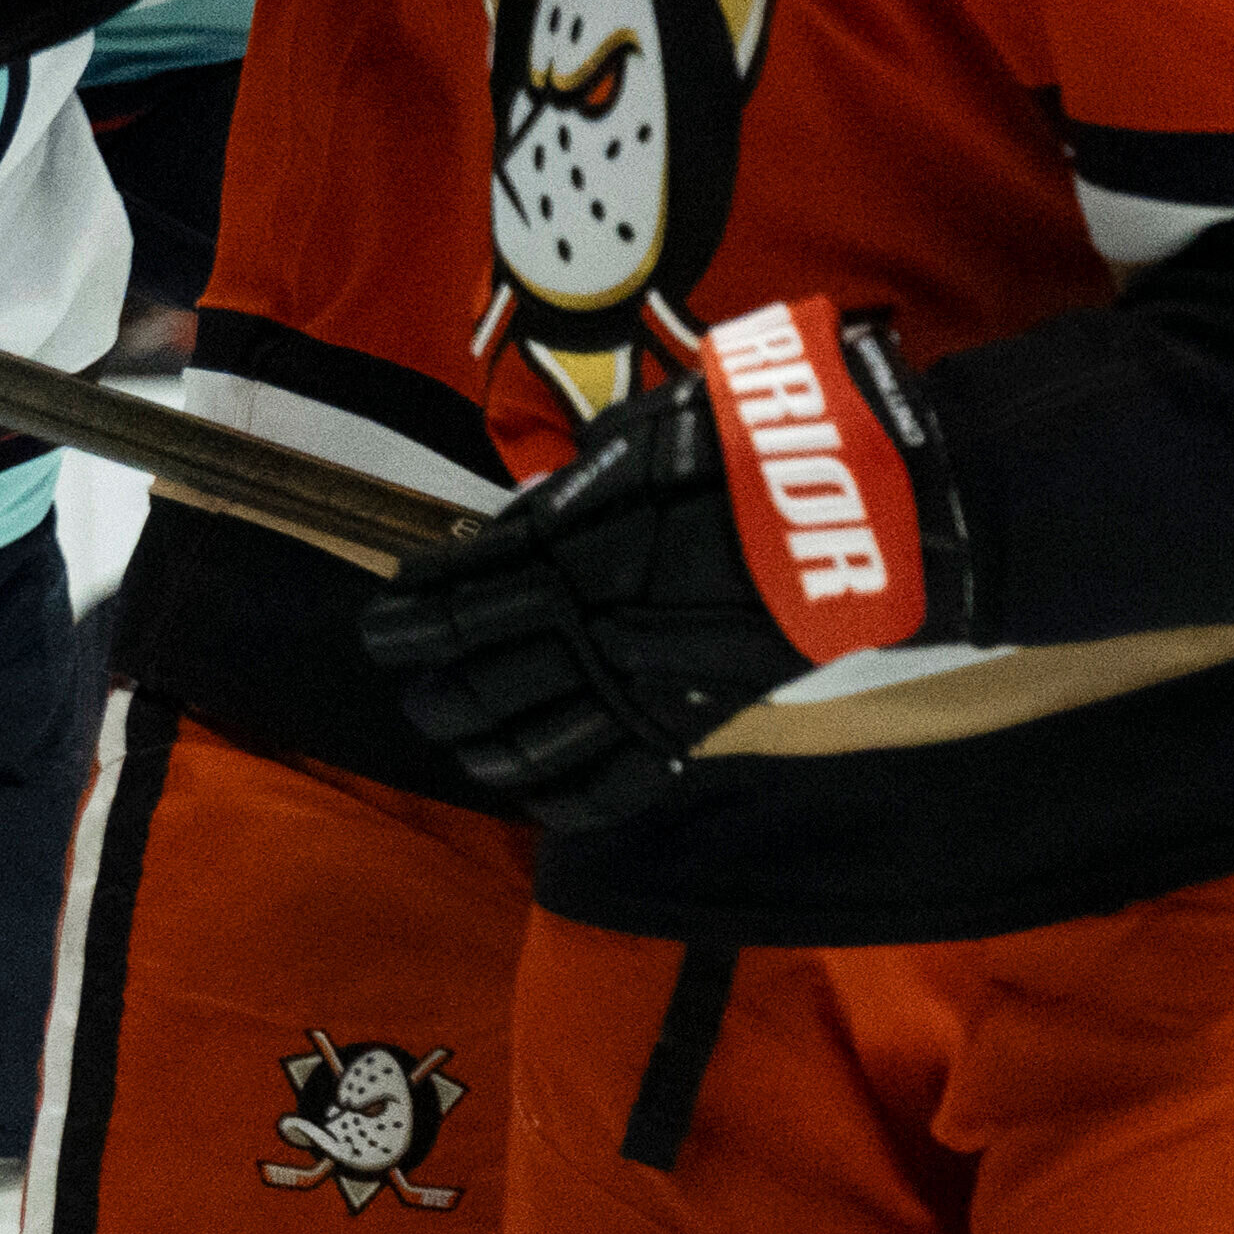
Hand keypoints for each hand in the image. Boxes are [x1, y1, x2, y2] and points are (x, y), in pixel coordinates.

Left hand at [357, 301, 966, 828]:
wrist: (851, 506)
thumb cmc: (747, 448)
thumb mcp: (641, 432)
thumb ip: (576, 483)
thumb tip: (532, 512)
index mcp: (560, 549)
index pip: (451, 598)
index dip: (406, 617)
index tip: (382, 621)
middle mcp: (580, 625)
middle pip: (474, 678)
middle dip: (434, 688)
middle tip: (414, 688)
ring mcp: (632, 682)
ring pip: (528, 740)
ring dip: (479, 745)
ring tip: (458, 740)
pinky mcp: (686, 721)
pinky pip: (609, 783)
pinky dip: (562, 800)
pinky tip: (532, 797)